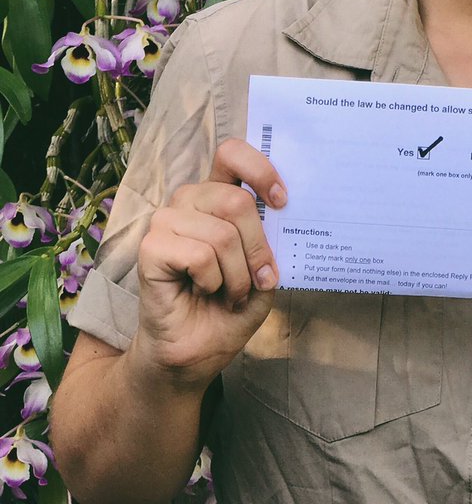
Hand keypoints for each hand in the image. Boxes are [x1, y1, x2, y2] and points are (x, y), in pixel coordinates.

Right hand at [133, 138, 286, 390]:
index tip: (281, 200)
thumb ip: (272, 240)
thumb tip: (284, 212)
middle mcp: (190, 200)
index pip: (231, 153)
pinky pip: (200, 254)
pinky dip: (213, 281)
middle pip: (237, 200)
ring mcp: (166, 221)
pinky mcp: (151, 247)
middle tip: (257, 280)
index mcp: (216, 195)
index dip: (260, 169)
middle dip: (257, 249)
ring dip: (236, 275)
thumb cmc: (227, 310)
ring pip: (222, 233)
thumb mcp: (264, 272)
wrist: (195, 355)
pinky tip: (201, 292)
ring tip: (227, 292)